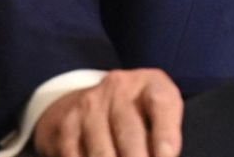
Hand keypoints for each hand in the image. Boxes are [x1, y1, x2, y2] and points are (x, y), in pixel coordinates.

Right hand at [33, 68, 182, 156]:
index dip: (166, 135)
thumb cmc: (138, 112)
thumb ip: (166, 134)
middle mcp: (118, 90)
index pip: (161, 104)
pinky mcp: (67, 127)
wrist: (91, 100)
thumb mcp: (159, 111)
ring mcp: (89, 107)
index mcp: (150, 84)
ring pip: (102, 153)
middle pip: (130, 134)